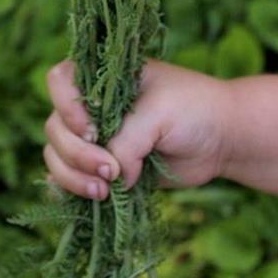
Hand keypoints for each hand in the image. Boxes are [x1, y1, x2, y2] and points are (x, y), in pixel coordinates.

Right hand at [43, 58, 232, 200]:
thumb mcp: (157, 116)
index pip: (59, 82)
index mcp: (103, 78)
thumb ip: (126, 144)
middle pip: (55, 127)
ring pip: (56, 156)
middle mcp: (93, 105)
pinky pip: (69, 179)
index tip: (93, 131)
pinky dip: (73, 190)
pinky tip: (95, 199)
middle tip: (109, 171)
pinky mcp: (103, 167)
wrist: (222, 138)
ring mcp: (95, 138)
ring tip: (104, 191)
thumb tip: (110, 178)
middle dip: (76, 154)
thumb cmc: (193, 110)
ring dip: (73, 177)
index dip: (67, 109)